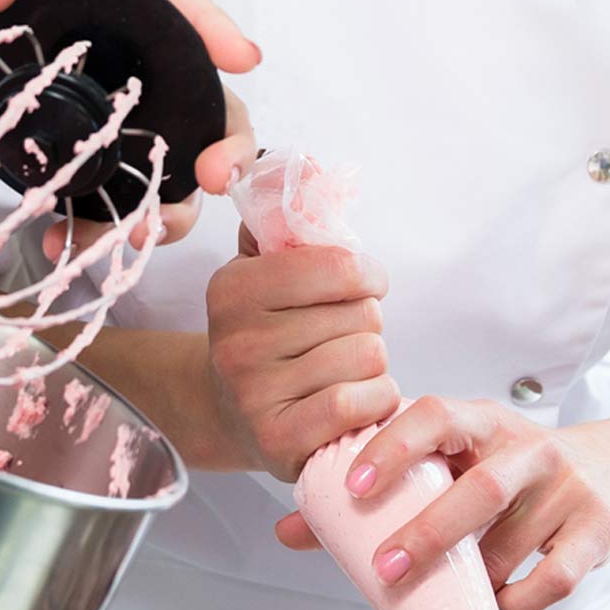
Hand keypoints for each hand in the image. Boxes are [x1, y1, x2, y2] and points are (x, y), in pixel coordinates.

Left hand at [0, 0, 258, 253]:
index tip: (243, 59)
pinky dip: (102, 237)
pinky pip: (120, 212)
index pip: (181, 16)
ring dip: (173, 211)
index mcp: (111, 23)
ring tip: (139, 234)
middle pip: (208, 111)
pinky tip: (63, 243)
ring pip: (176, 175)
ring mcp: (116, 136)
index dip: (219, 32)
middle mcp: (130, 82)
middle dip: (227, 148)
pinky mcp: (89, 179)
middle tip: (215, 177)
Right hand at [206, 235, 399, 479]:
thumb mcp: (267, 269)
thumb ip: (288, 218)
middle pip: (363, 314)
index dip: (368, 276)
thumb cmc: (270, 333)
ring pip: (368, 356)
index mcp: (233, 289)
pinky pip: (361, 403)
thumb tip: (312, 167)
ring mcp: (254, 395)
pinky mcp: (279, 441)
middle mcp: (237, 341)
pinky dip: (376, 400)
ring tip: (344, 370)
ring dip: (373, 365)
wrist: (234, 414)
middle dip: (366, 324)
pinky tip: (358, 401)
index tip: (360, 286)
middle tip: (338, 339)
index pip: (341, 265)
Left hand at [274, 398, 609, 609]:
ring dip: (467, 587)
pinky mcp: (598, 528)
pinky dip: (517, 605)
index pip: (436, 415)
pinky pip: (554, 579)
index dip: (394, 446)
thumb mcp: (454, 467)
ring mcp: (570, 488)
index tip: (353, 486)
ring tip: (431, 609)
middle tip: (385, 570)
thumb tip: (291, 532)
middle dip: (430, 533)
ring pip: (512, 546)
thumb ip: (381, 494)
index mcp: (483, 422)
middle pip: (482, 488)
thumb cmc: (510, 474)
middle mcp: (531, 447)